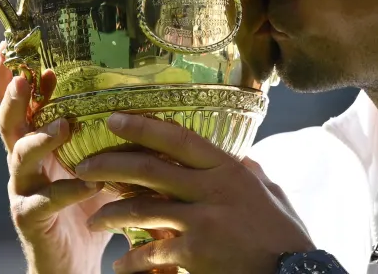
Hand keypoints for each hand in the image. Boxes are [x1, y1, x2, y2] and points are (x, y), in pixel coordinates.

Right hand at [0, 43, 116, 273]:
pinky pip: (41, 202)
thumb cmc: (88, 207)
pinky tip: (86, 184)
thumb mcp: (100, 164)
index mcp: (38, 145)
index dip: (16, 79)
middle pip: (9, 124)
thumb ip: (108, 137)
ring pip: (19, 158)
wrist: (73, 262)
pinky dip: (66, 192)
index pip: (23, 106)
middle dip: (15, 99)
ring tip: (64, 125)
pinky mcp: (30, 219)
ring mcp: (23, 191)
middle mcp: (24, 164)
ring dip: (40, 139)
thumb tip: (142, 100)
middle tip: (27, 78)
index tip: (20, 51)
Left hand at [75, 112, 314, 273]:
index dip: (144, 127)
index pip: (180, 139)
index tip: (114, 119)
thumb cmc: (283, 235)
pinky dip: (132, 260)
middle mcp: (213, 189)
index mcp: (229, 170)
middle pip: (150, 169)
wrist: (292, 273)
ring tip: (95, 220)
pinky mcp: (195, 251)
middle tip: (84, 167)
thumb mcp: (270, 194)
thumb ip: (251, 175)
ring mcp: (202, 220)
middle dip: (111, 165)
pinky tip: (122, 265)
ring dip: (112, 214)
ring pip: (142, 208)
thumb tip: (243, 161)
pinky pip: (151, 251)